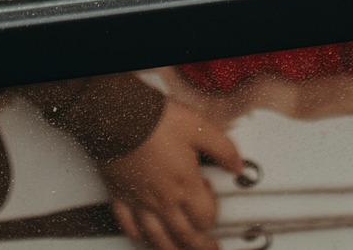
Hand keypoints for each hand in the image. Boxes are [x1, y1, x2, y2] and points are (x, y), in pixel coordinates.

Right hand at [102, 99, 241, 249]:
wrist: (117, 115)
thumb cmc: (153, 121)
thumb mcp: (198, 127)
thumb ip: (222, 148)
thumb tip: (236, 164)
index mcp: (185, 184)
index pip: (205, 217)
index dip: (213, 214)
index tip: (213, 203)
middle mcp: (163, 198)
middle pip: (185, 234)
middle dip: (199, 245)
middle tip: (208, 248)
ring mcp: (140, 200)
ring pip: (156, 236)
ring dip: (170, 248)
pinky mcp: (119, 194)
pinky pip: (128, 224)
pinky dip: (136, 234)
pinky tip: (141, 235)